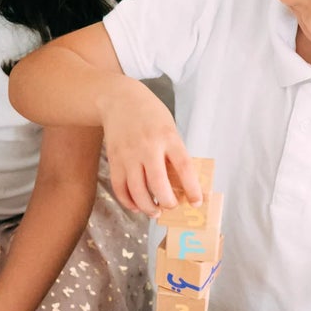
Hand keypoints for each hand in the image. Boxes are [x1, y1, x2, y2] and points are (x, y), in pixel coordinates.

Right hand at [98, 82, 201, 216]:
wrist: (119, 99)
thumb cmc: (150, 114)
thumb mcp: (169, 127)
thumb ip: (174, 153)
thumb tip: (181, 184)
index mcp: (168, 137)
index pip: (184, 167)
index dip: (192, 188)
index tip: (197, 202)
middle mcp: (147, 147)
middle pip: (158, 184)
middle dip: (167, 202)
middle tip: (172, 207)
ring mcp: (128, 155)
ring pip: (137, 190)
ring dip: (147, 207)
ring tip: (155, 212)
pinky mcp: (114, 160)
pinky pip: (120, 187)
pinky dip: (128, 201)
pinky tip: (136, 206)